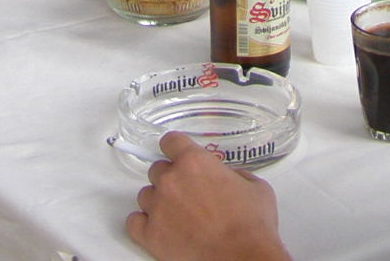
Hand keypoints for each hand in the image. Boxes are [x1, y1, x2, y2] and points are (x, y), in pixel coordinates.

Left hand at [125, 134, 289, 260]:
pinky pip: (134, 222)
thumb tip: (229, 178)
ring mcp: (158, 207)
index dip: (175, 147)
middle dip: (170, 178)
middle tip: (186, 193)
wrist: (242, 257)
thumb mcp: (255, 186)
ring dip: (158, 201)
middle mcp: (171, 180)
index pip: (171, 141)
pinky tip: (158, 227)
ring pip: (145, 195)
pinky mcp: (151, 234)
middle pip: (157, 169)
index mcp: (194, 162)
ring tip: (176, 214)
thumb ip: (235, 174)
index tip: (176, 153)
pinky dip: (143, 223)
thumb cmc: (251, 226)